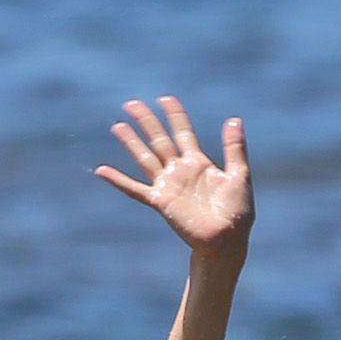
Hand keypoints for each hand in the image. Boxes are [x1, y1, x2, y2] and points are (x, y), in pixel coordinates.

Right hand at [94, 96, 251, 254]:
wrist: (227, 241)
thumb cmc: (237, 213)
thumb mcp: (239, 175)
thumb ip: (234, 148)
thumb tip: (234, 119)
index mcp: (198, 163)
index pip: (183, 133)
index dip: (174, 115)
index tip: (165, 98)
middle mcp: (180, 171)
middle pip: (159, 140)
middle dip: (146, 121)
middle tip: (131, 104)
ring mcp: (168, 186)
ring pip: (145, 158)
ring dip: (131, 142)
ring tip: (117, 126)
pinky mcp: (160, 202)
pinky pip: (134, 189)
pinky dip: (118, 180)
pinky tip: (101, 171)